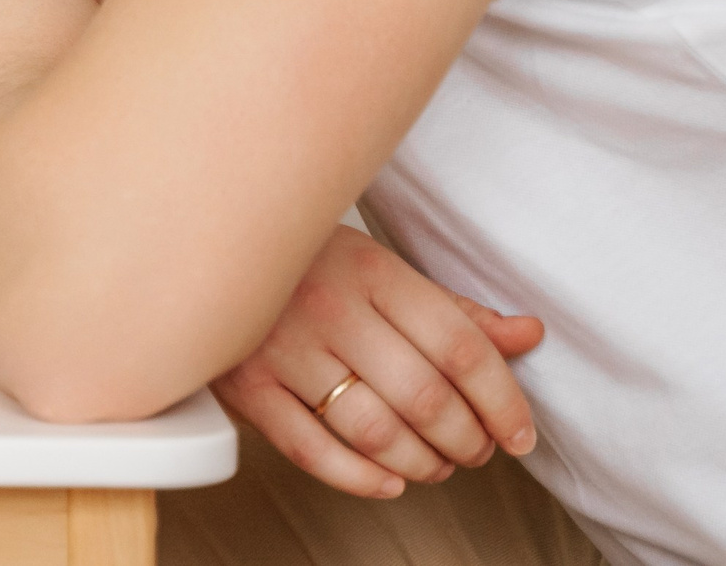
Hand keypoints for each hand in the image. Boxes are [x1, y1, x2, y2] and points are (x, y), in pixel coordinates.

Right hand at [212, 225, 540, 497]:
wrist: (199, 243)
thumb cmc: (301, 260)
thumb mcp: (377, 267)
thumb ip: (450, 308)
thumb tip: (526, 335)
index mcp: (371, 271)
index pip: (460, 346)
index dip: (503, 401)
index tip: (521, 434)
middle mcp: (330, 308)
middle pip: (424, 395)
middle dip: (467, 440)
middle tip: (478, 451)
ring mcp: (283, 348)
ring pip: (374, 430)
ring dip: (421, 463)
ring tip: (436, 465)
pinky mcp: (246, 386)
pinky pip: (312, 450)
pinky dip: (360, 478)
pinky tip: (389, 482)